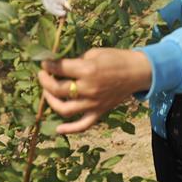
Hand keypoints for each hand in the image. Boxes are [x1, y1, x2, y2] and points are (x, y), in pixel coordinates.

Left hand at [37, 48, 152, 133]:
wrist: (137, 72)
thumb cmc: (116, 59)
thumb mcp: (94, 53)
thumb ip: (76, 61)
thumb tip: (59, 66)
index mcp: (87, 70)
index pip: (59, 69)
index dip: (48, 65)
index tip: (44, 62)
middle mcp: (88, 89)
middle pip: (57, 90)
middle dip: (45, 81)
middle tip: (43, 74)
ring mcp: (93, 103)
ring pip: (64, 109)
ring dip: (51, 101)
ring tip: (48, 93)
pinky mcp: (99, 112)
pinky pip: (82, 125)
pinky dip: (69, 129)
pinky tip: (58, 128)